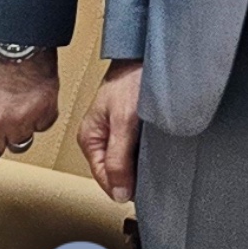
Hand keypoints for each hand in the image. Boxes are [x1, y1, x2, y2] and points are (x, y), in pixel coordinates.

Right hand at [81, 61, 144, 202]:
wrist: (145, 55)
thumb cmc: (131, 80)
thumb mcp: (123, 122)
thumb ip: (119, 159)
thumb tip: (119, 193)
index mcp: (89, 138)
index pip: (104, 179)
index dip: (123, 188)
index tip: (144, 191)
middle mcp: (100, 139)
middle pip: (116, 173)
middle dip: (133, 178)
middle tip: (154, 176)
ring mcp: (115, 134)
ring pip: (127, 163)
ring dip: (141, 166)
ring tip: (157, 163)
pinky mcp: (129, 129)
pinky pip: (136, 152)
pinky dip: (146, 154)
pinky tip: (158, 151)